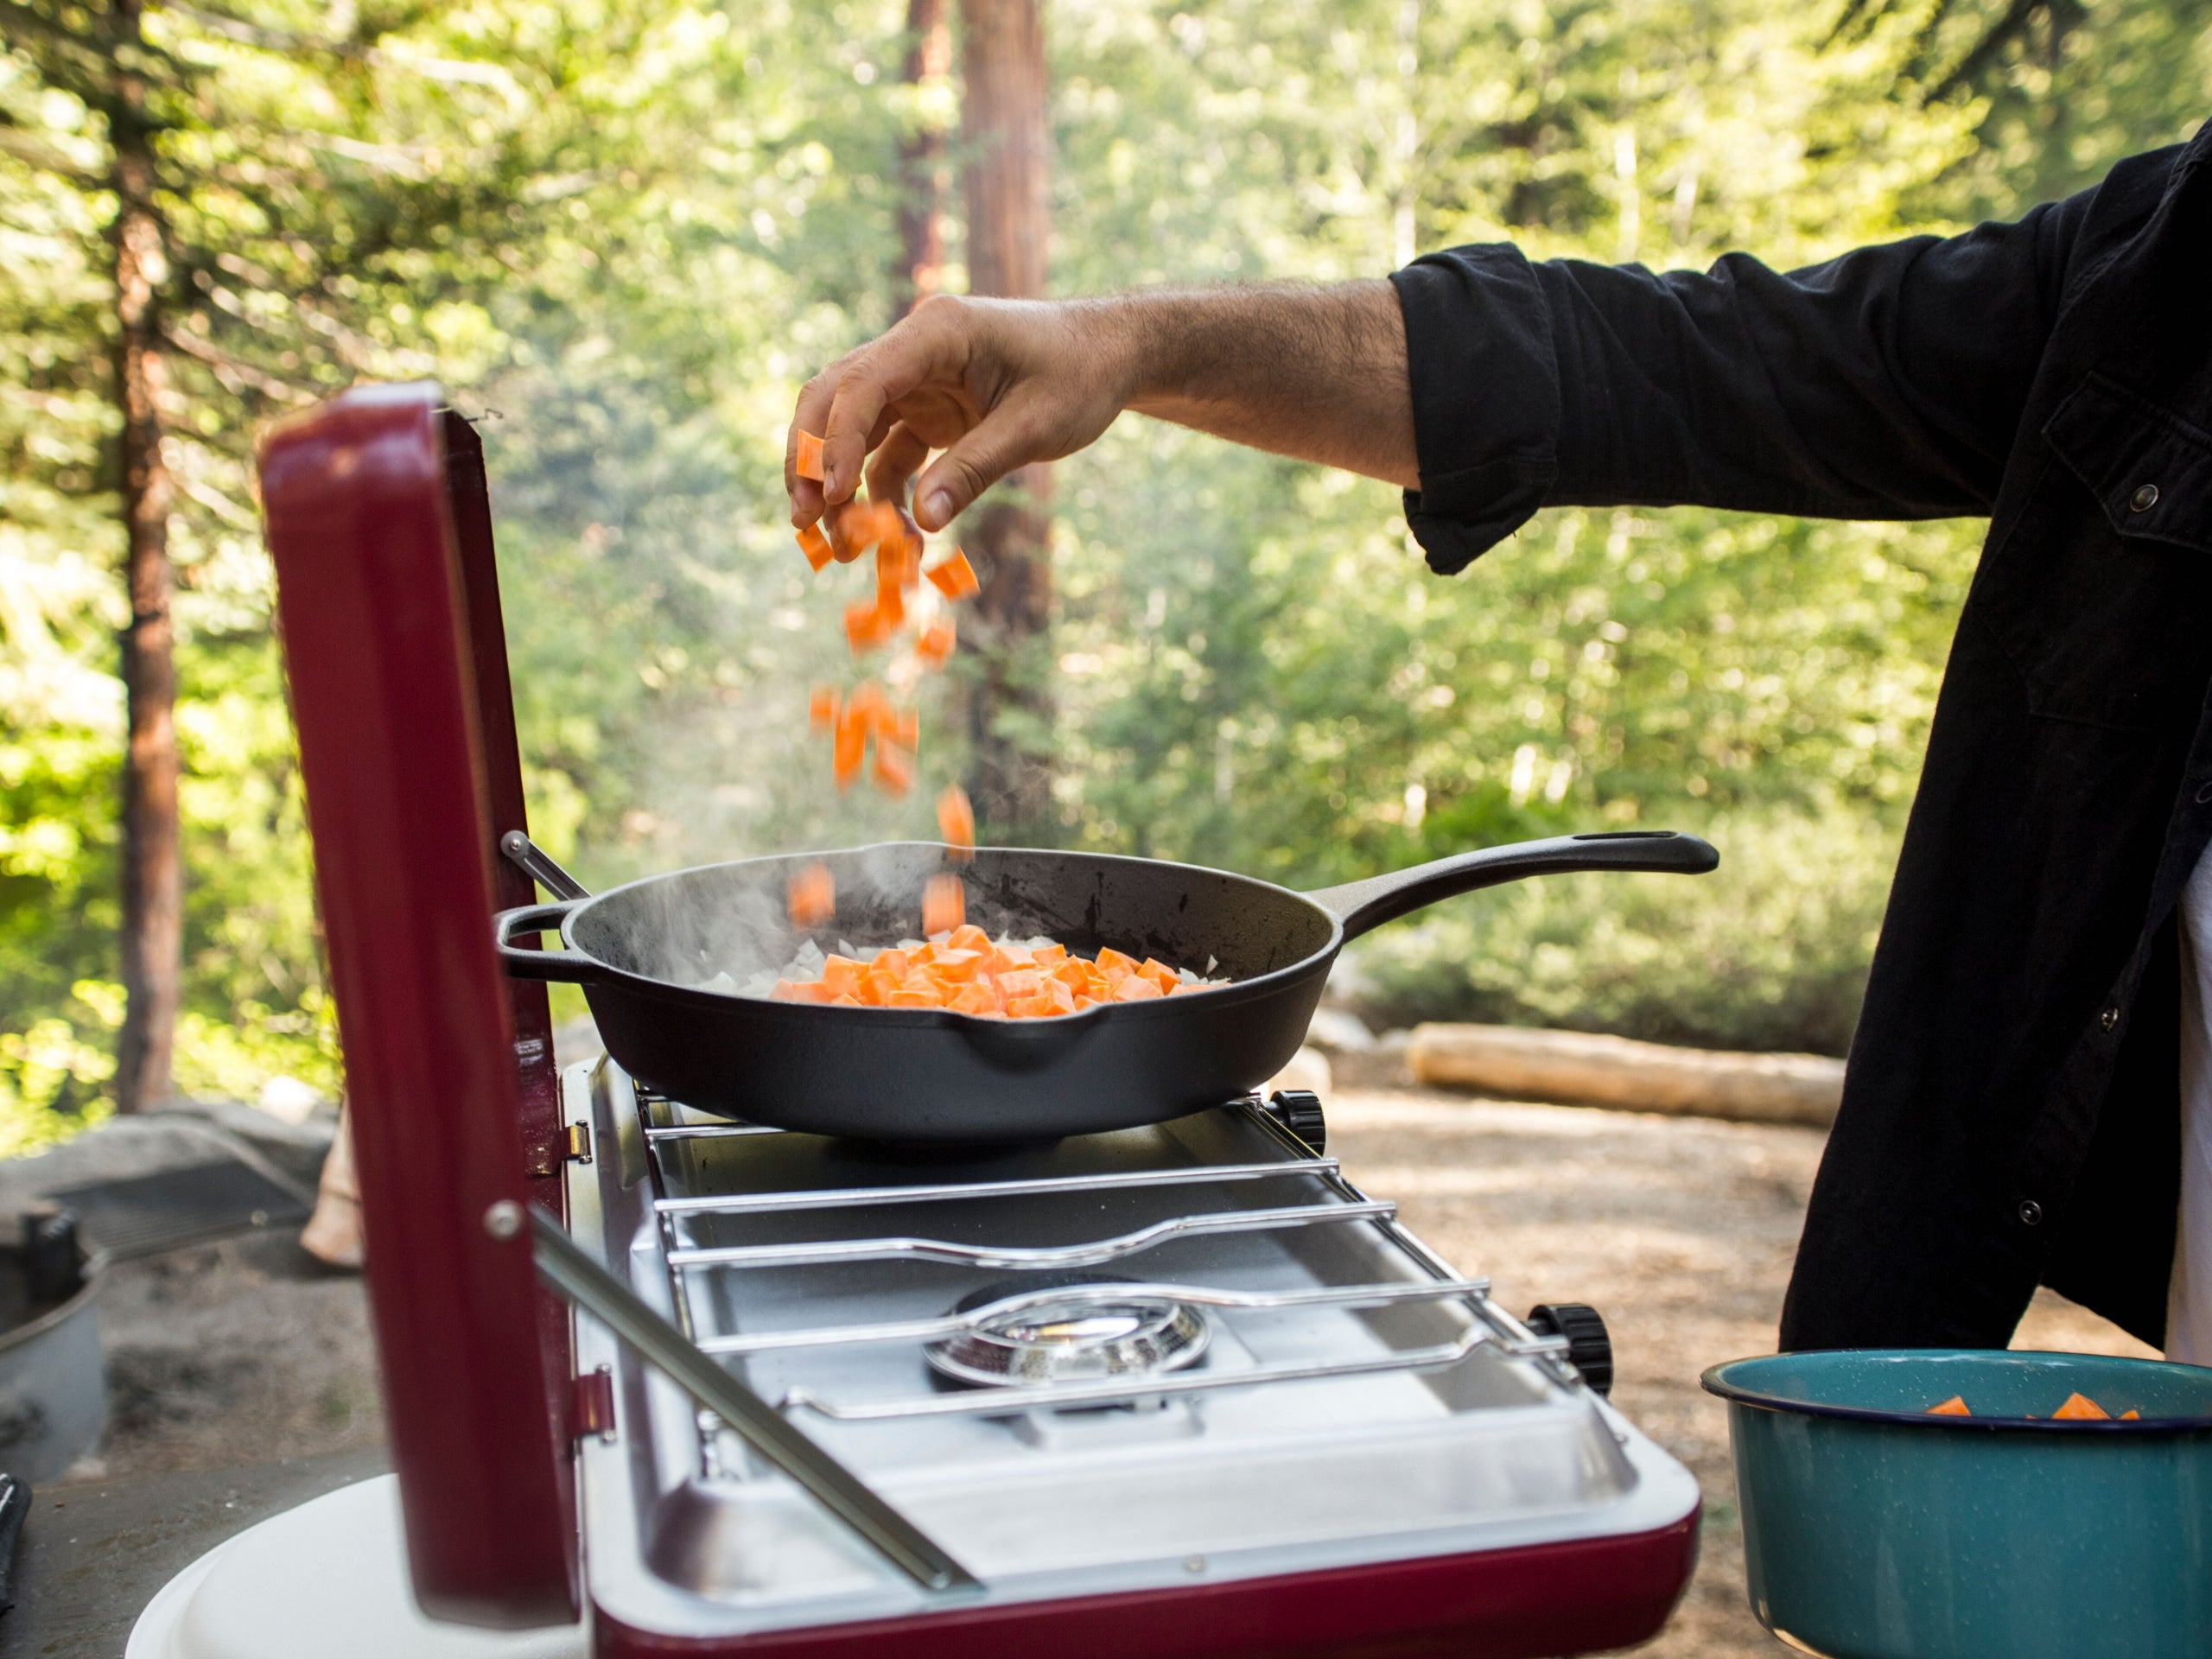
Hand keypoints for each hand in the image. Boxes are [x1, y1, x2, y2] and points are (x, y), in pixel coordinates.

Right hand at [787, 295, 1133, 533]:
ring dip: (840, 485)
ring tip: (840, 546)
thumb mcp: (1035, 426)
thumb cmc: (1080, 376)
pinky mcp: (927, 408)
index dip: (839, 441)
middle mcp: (914, 349)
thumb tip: (923, 523)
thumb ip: (975, 470)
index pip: (864, 382)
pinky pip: (887, 451)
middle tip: (803, 523)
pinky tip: (895, 537)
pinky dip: (881, 493)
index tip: (832, 497)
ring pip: (853, 429)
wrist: (1110, 356)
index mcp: (937, 332)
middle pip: (835, 399)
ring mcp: (916, 378)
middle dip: (814, 462)